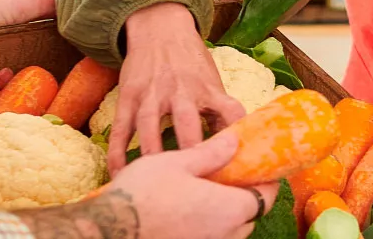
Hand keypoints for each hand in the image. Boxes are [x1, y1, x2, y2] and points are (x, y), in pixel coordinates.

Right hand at [18, 131, 276, 238]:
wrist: (106, 228)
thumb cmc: (140, 193)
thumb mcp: (176, 162)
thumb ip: (211, 153)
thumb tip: (234, 142)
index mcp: (228, 209)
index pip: (265, 198)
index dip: (265, 183)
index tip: (259, 171)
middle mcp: (223, 234)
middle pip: (248, 218)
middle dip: (245, 199)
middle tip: (233, 179)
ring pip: (229, 232)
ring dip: (226, 214)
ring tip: (210, 194)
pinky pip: (208, 238)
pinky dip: (207, 227)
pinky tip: (190, 214)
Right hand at [110, 2, 244, 173]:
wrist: (160, 29)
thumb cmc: (192, 64)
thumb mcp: (213, 82)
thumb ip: (222, 113)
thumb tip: (237, 149)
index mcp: (208, 89)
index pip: (229, 111)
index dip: (233, 135)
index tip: (235, 163)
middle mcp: (180, 91)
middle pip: (186, 121)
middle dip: (190, 149)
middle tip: (192, 181)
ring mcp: (151, 94)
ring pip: (149, 125)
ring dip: (151, 153)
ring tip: (152, 183)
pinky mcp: (128, 97)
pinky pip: (121, 128)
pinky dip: (118, 152)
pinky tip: (119, 173)